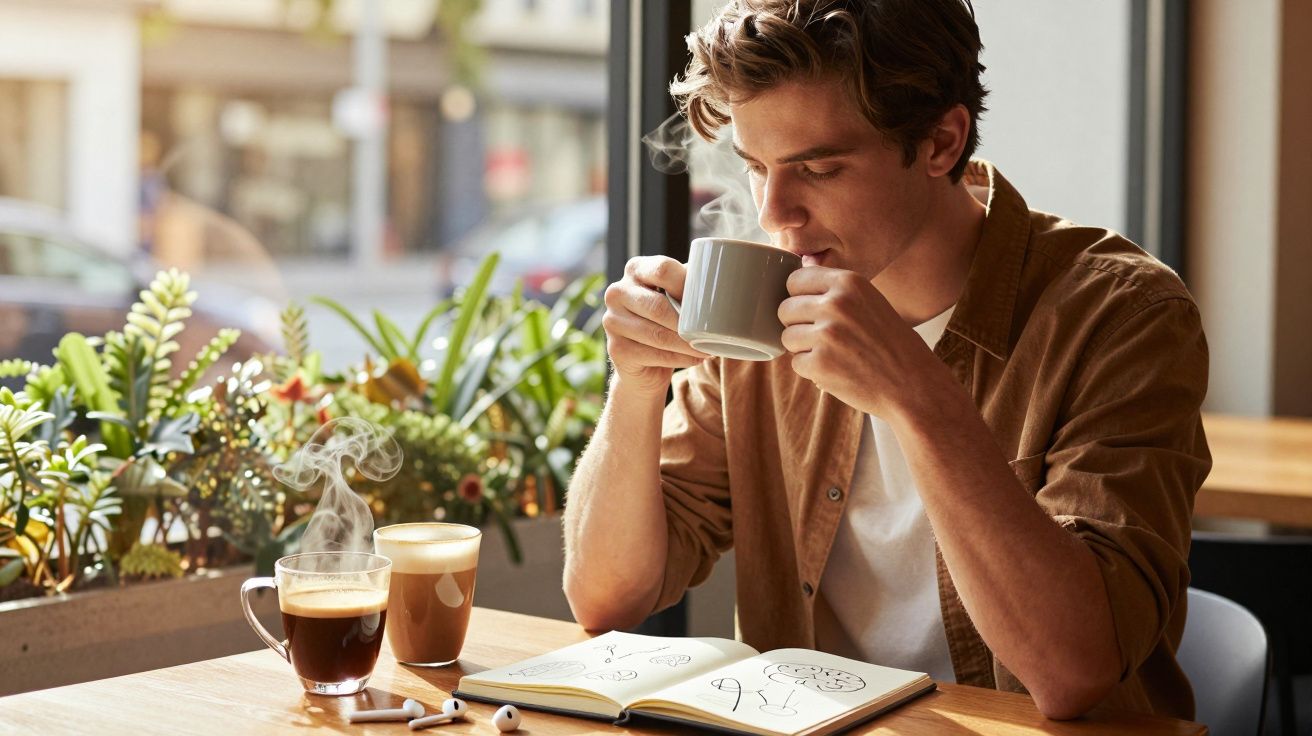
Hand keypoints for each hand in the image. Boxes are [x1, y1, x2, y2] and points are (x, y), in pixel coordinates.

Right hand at [602, 256, 709, 395]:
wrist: (644, 360)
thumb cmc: (667, 319)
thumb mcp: (677, 295)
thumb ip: (691, 283)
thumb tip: (724, 279)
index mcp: (635, 269)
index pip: (662, 269)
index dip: (687, 284)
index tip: (708, 300)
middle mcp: (617, 292)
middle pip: (658, 306)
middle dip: (688, 323)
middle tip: (712, 332)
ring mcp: (612, 321)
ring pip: (657, 334)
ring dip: (687, 344)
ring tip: (708, 348)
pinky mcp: (616, 349)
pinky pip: (654, 355)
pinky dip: (680, 359)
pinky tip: (695, 358)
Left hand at [778, 267, 941, 418]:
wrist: (914, 384)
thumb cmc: (891, 343)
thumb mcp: (869, 302)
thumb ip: (835, 292)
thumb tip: (791, 290)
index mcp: (849, 283)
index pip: (795, 280)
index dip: (798, 297)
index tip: (811, 310)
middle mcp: (835, 304)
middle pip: (785, 308)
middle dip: (797, 324)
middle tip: (823, 338)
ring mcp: (826, 335)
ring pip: (786, 337)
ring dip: (802, 348)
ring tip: (832, 354)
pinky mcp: (820, 364)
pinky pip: (795, 363)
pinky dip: (810, 370)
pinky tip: (835, 370)